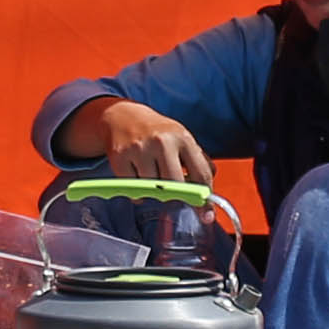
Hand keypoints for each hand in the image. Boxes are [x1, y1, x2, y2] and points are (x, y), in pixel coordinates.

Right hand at [72, 96, 212, 190]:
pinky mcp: (119, 157)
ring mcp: (139, 149)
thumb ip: (200, 163)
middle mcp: (162, 142)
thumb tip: (209, 194)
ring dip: (155, 192)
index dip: (204, 198)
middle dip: (177, 197)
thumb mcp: (182, 139)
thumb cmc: (157, 132)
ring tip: (153, 178)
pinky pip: (133, 190)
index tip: (205, 213)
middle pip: (176, 186)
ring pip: (153, 190)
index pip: (201, 175)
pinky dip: (137, 192)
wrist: (123, 115)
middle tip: (175, 196)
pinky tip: (138, 177)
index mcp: (183, 138)